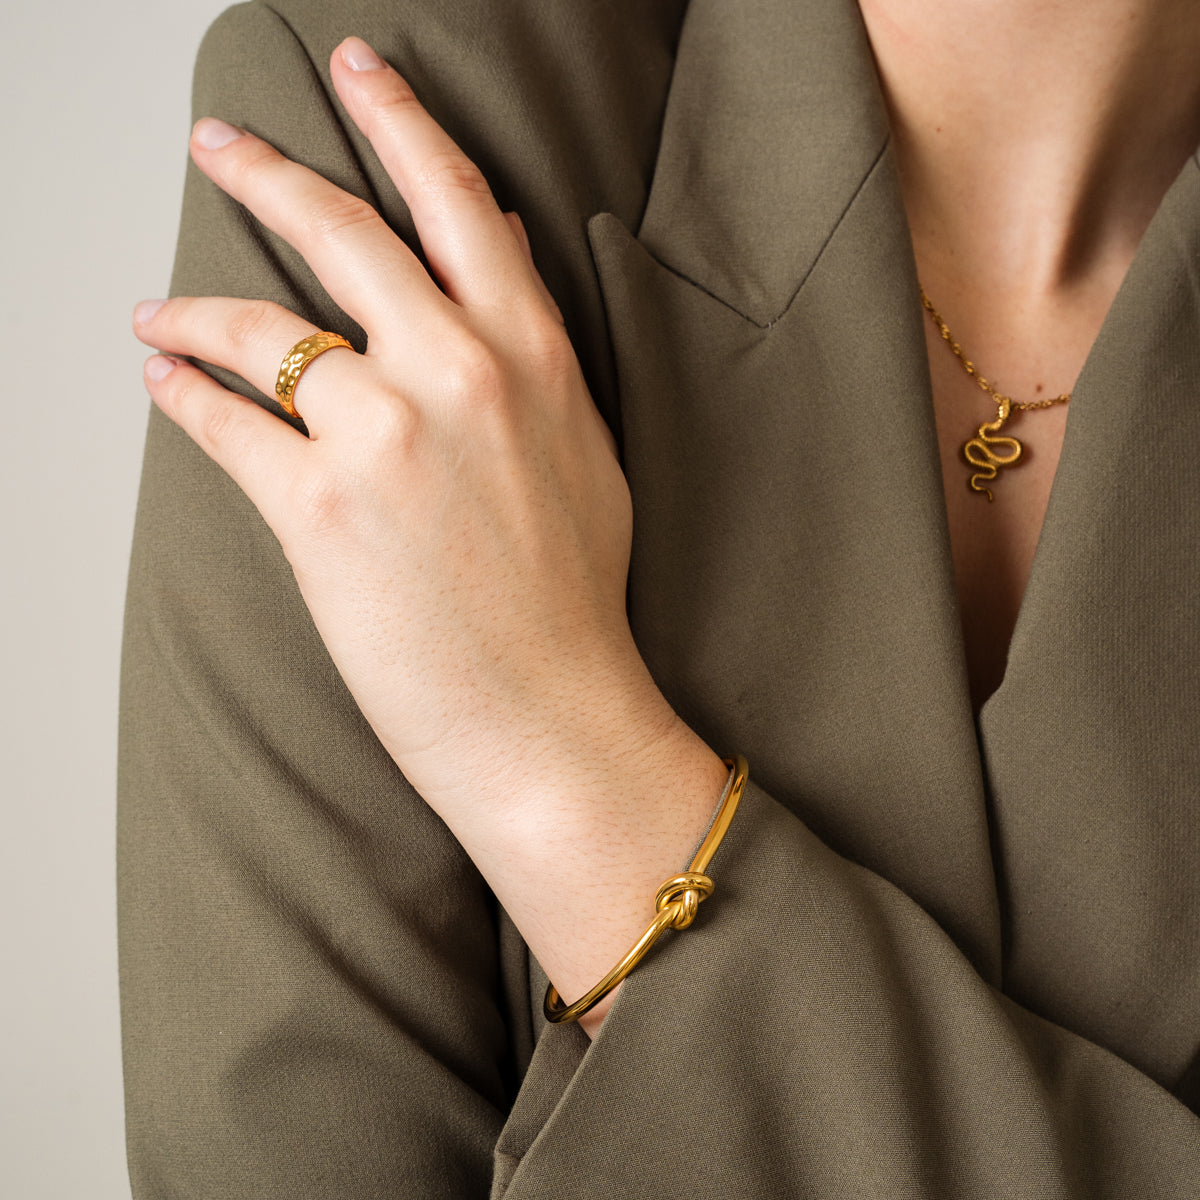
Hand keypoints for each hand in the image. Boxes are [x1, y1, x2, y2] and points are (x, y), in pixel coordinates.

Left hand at [133, 36, 727, 1029]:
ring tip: (156, 309)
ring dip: (193, 307)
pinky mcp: (321, 509)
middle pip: (343, 231)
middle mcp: (460, 373)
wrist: (552, 711)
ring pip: (263, 327)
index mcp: (532, 355)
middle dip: (267, 171)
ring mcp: (387, 436)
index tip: (361, 72)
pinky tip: (163, 378)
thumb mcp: (581, 455)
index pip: (459, 203)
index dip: (402, 122)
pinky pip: (227, 422)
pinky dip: (183, 393)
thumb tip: (495, 269)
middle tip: (219, 144)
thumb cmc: (572, 597)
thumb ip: (533, 359)